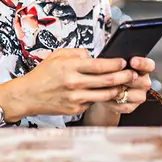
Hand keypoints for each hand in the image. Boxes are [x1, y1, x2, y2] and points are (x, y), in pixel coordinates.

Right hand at [1, 48, 136, 119]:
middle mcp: (74, 83)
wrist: (28, 95)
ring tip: (125, 84)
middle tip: (133, 74)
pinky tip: (108, 93)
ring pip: (104, 94)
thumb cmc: (43, 73)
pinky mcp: (75, 109)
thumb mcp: (57, 55)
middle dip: (123, 77)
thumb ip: (77, 53)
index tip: (124, 62)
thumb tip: (94, 56)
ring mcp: (75, 98)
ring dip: (117, 89)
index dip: (115, 64)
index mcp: (70, 66)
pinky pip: (93, 102)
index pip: (99, 65)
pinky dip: (102, 97)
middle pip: (106, 81)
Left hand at [96, 56, 155, 114]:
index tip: (133, 61)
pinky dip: (112, 102)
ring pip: (133, 95)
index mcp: (142, 69)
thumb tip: (108, 52)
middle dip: (128, 79)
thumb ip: (114, 57)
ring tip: (106, 87)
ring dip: (119, 91)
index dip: (142, 63)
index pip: (149, 65)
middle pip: (142, 82)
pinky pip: (123, 106)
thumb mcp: (112, 62)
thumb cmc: (110, 72)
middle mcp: (144, 82)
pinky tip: (104, 96)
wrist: (104, 90)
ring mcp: (139, 95)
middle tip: (115, 76)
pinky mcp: (131, 107)